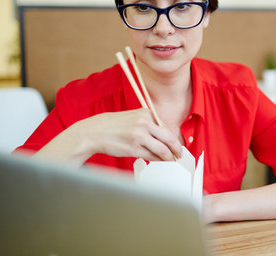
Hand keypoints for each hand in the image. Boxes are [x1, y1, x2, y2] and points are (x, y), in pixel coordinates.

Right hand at [57, 108, 182, 162]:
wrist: (95, 132)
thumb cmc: (115, 126)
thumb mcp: (134, 118)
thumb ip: (149, 125)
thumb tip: (165, 139)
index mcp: (146, 113)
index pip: (166, 128)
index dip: (173, 138)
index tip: (178, 145)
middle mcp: (144, 123)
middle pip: (168, 138)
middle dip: (176, 149)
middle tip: (180, 155)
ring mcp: (139, 136)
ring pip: (161, 149)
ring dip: (168, 157)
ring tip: (171, 160)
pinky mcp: (134, 148)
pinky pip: (151, 156)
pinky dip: (157, 160)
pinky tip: (159, 161)